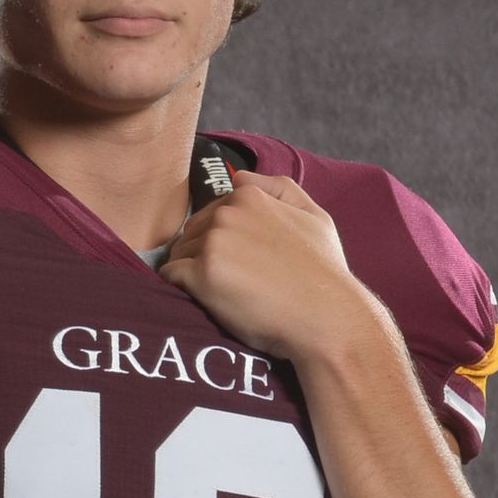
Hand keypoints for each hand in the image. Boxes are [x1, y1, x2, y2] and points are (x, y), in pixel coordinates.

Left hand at [161, 167, 376, 365]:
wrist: (327, 319)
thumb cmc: (324, 272)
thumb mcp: (315, 216)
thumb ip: (279, 188)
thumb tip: (240, 178)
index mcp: (249, 196)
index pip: (211, 212)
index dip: (220, 239)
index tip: (239, 263)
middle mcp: (227, 213)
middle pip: (191, 232)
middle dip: (202, 254)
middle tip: (231, 282)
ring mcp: (213, 243)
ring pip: (179, 253)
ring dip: (191, 272)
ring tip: (222, 293)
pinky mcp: (202, 275)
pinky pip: (171, 276)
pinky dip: (180, 288)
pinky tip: (205, 300)